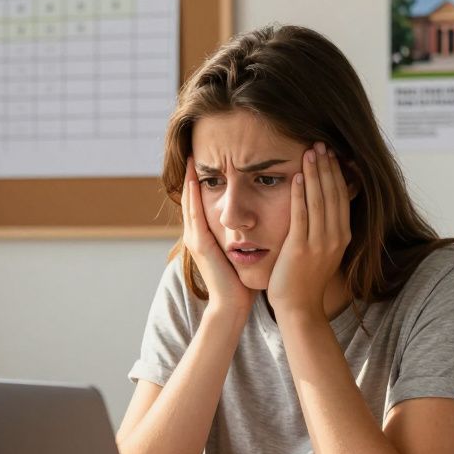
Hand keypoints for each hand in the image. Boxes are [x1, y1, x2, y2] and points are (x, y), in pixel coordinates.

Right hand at [180, 155, 256, 315]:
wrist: (234, 305)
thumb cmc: (243, 281)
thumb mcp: (244, 250)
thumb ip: (248, 233)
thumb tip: (263, 218)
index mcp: (208, 234)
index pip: (204, 200)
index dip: (204, 179)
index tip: (210, 156)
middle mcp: (198, 234)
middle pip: (192, 196)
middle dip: (192, 173)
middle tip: (192, 147)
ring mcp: (196, 239)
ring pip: (190, 202)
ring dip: (190, 179)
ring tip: (191, 157)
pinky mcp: (199, 245)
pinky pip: (194, 215)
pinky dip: (193, 196)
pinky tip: (196, 180)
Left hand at [267, 143, 351, 320]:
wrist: (299, 309)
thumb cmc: (306, 280)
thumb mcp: (323, 251)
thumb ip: (325, 228)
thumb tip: (323, 206)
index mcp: (343, 236)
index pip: (342, 196)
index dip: (337, 173)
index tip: (331, 153)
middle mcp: (335, 237)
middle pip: (333, 193)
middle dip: (327, 166)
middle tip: (320, 143)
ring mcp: (319, 243)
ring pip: (319, 200)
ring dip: (314, 173)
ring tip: (310, 152)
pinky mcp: (300, 248)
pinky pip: (301, 215)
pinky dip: (299, 194)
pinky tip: (296, 177)